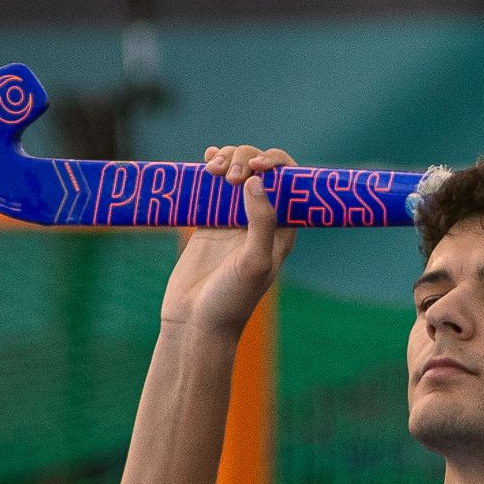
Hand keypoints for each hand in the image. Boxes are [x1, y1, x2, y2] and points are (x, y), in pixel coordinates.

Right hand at [160, 145, 296, 340]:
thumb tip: (256, 181)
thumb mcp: (254, 262)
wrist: (194, 323)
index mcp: (282, 229)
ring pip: (236, 173)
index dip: (276, 164)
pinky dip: (210, 168)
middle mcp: (260, 220)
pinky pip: (211, 187)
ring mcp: (232, 220)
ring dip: (228, 160)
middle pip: (261, 171)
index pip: (289, 182)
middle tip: (228, 177)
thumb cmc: (231, 300)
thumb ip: (260, 221)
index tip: (257, 165)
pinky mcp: (207, 222)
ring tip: (211, 168)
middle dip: (246, 161)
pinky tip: (205, 160)